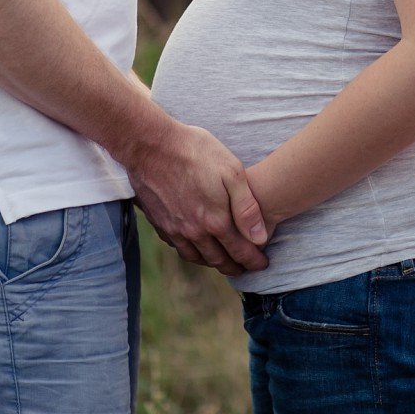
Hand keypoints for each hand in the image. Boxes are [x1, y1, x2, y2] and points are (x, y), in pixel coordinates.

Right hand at [128, 121, 268, 275]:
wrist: (151, 145)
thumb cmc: (196, 152)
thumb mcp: (232, 172)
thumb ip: (246, 208)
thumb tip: (260, 238)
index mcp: (215, 221)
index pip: (239, 251)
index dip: (253, 261)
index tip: (262, 264)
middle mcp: (194, 232)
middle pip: (218, 260)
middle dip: (234, 267)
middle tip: (244, 268)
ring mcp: (174, 229)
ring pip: (196, 257)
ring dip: (212, 263)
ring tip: (222, 260)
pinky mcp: (159, 223)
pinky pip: (178, 247)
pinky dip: (191, 252)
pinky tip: (194, 245)